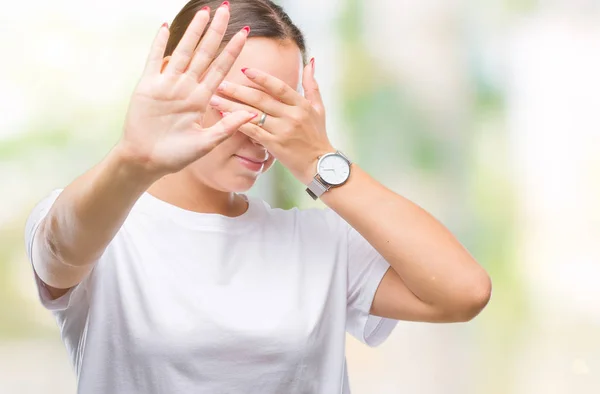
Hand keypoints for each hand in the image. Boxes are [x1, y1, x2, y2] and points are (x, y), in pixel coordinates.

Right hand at [118, 5, 255, 178]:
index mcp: (202, 99)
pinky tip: (165, 27)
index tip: (245, 32)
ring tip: (203, 12)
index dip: (232, 50)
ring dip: (193, 31)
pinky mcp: (148, 86)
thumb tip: (252, 114)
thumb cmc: (176, 155)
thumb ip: (227, 126)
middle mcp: (186, 87)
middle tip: (226, 8)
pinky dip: (159, 44)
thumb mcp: (206, 143)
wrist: (147, 161)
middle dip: (215, 31)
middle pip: (204, 53)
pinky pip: (154, 60)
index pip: (221, 68)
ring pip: (183, 51)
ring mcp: (167, 84)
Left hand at [208, 58, 333, 183]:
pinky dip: (237, 124)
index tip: (244, 70)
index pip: (279, 87)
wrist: (321, 166)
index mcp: (302, 105)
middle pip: (261, 99)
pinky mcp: (275, 146)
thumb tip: (310, 61)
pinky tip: (224, 118)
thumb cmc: (318, 136)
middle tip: (220, 84)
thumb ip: (312, 85)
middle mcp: (292, 116)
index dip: (261, 78)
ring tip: (214, 99)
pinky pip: (253, 132)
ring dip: (231, 107)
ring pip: (253, 115)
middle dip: (238, 90)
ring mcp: (283, 131)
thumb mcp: (319, 108)